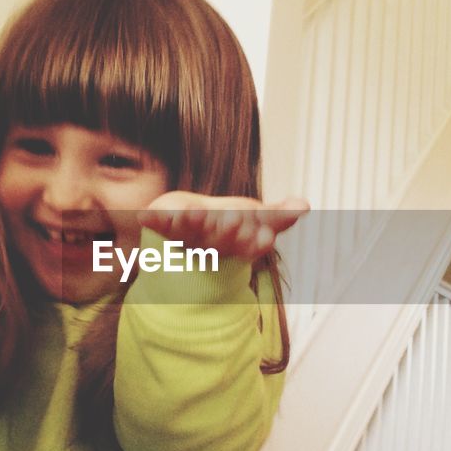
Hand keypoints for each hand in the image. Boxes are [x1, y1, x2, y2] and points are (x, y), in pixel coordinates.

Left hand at [138, 192, 308, 260]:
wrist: (184, 222)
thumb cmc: (226, 221)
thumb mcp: (255, 216)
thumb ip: (279, 215)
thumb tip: (305, 205)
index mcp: (235, 245)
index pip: (248, 246)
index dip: (255, 243)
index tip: (264, 237)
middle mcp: (210, 245)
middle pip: (219, 241)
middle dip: (226, 232)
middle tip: (234, 221)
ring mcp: (186, 238)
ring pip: (191, 234)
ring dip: (194, 225)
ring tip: (196, 214)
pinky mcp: (163, 227)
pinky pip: (160, 224)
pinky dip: (154, 220)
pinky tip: (145, 216)